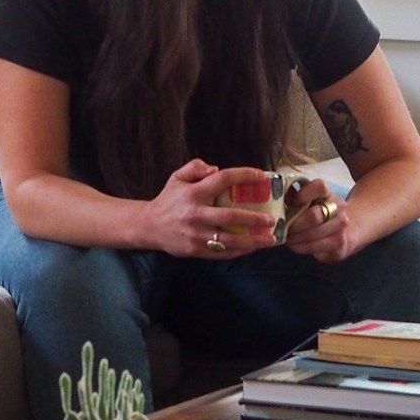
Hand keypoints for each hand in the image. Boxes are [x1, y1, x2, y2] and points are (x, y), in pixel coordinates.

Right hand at [145, 160, 282, 258]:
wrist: (149, 226)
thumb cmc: (168, 200)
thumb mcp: (177, 177)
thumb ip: (195, 167)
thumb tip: (215, 168)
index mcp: (194, 193)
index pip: (223, 180)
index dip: (244, 175)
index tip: (261, 176)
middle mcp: (196, 214)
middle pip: (230, 216)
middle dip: (254, 219)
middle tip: (270, 219)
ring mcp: (196, 234)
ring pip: (229, 240)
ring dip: (252, 241)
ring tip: (270, 239)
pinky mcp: (195, 250)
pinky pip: (221, 252)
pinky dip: (239, 251)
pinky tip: (252, 248)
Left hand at [283, 178, 359, 262]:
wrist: (342, 229)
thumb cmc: (314, 212)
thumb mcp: (304, 200)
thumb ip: (290, 196)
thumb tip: (271, 197)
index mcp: (327, 192)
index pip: (320, 187)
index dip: (304, 195)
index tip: (293, 202)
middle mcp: (339, 207)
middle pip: (313, 216)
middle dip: (293, 225)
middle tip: (282, 229)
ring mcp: (342, 226)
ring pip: (313, 234)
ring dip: (295, 239)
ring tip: (286, 238)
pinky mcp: (341, 244)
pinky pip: (316, 248)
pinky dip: (301, 248)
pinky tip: (296, 245)